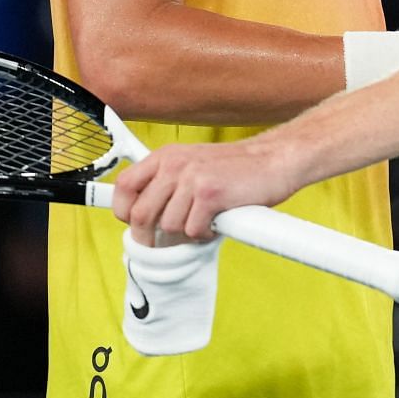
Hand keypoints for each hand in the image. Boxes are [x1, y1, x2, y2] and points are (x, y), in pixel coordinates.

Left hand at [112, 138, 300, 241]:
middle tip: (165, 242)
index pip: (124, 186)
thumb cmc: (236, 168)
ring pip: (169, 226)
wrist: (274, 160)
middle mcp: (174, 164)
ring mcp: (192, 178)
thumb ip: (168, 183)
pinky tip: (217, 221)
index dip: (124, 211)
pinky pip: (193, 231)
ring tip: (204, 220)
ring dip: (186, 232)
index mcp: (166, 156)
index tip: (134, 224)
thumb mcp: (193, 164)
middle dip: (150, 236)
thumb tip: (143, 216)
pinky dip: (205, 234)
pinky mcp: (210, 194)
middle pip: (141, 214)